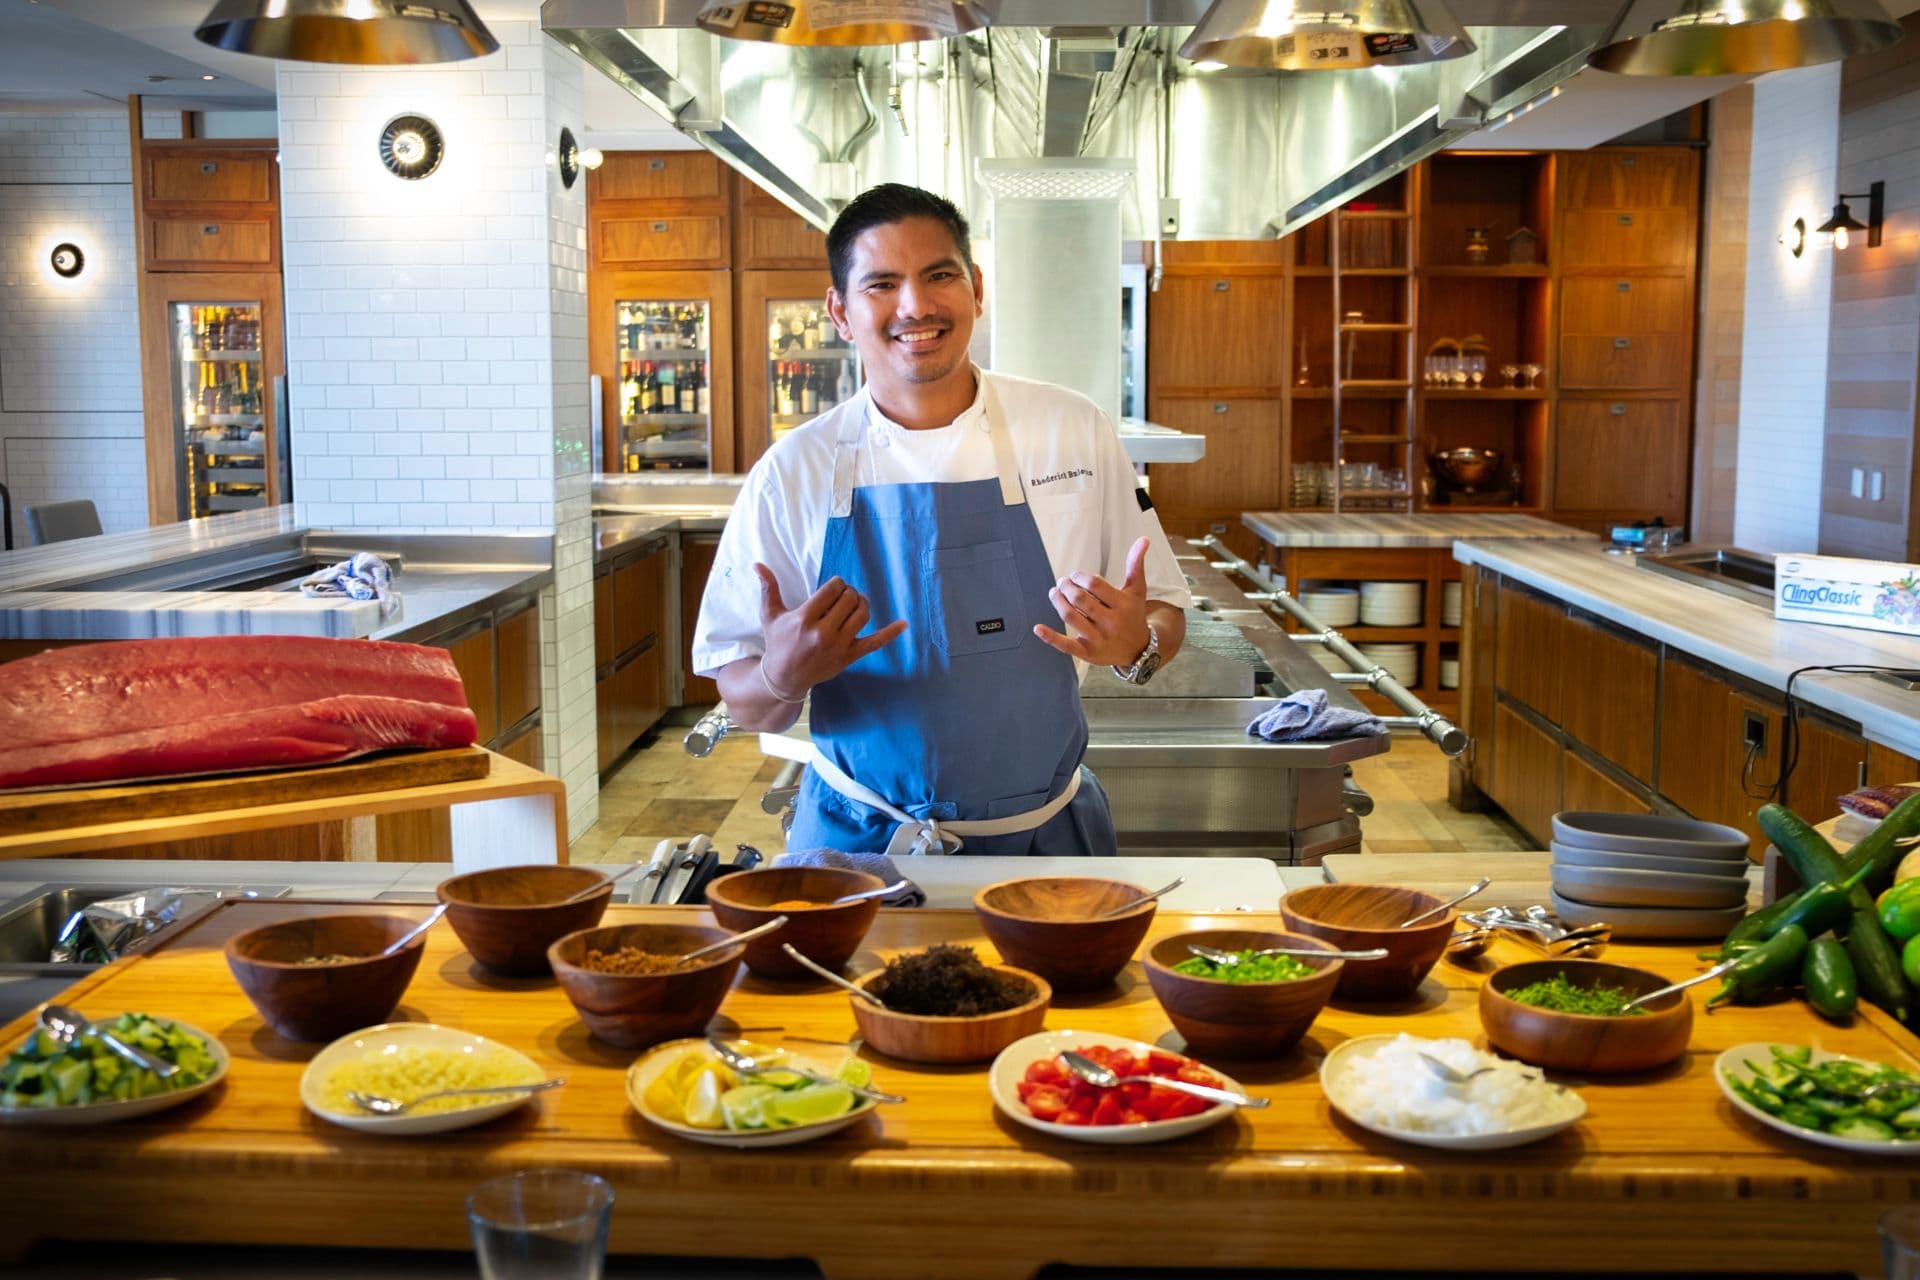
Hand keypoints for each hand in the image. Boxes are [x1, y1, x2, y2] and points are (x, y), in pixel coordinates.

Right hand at [756, 564, 906, 698]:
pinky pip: (874, 643)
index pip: (833, 589)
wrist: (784, 678)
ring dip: (862, 603)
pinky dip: (890, 633)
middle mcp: (823, 633)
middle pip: (849, 599)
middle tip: (842, 596)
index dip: (837, 584)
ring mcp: (838, 646)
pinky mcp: (849, 657)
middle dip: (848, 592)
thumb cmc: (777, 643)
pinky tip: (904, 623)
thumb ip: (768, 588)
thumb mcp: (770, 616)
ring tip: (855, 603)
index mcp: (804, 619)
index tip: (832, 589)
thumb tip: (758, 564)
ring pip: (862, 614)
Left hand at [1033, 536, 1150, 665]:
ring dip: (1058, 601)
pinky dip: (1050, 638)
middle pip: (1080, 599)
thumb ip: (1136, 564)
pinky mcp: (1088, 653)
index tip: (1076, 575)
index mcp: (1122, 605)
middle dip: (1067, 587)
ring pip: (1071, 617)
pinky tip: (1038, 628)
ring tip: (1055, 592)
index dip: (1080, 577)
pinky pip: (1066, 646)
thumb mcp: (1137, 590)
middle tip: (1062, 582)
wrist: (1139, 649)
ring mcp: (1099, 639)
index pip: (1094, 585)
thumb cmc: (1133, 614)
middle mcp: (1111, 622)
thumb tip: (1143, 539)